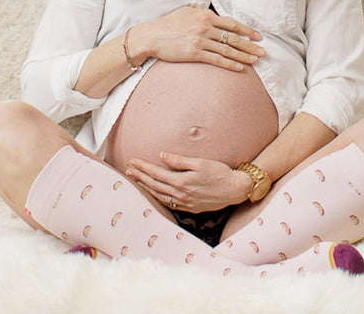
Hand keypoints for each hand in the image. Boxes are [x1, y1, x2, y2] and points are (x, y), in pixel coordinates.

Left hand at [126, 152, 251, 212]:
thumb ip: (179, 160)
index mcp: (182, 182)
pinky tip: (155, 193)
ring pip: (160, 196)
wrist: (235, 189)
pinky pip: (169, 203)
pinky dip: (158, 197)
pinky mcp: (191, 207)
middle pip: (154, 186)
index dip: (143, 167)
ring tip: (137, 181)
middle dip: (140, 177)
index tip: (132, 161)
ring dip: (146, 188)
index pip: (156, 174)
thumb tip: (162, 156)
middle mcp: (181, 195)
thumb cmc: (220, 172)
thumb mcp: (200, 162)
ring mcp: (185, 203)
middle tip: (128, 170)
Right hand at [131, 6, 264, 71]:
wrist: (151, 36)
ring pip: (227, 49)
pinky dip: (229, 64)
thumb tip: (216, 17)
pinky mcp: (194, 53)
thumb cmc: (168, 24)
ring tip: (255, 61)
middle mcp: (205, 27)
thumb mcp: (187, 12)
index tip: (258, 37)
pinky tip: (239, 68)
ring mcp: (200, 40)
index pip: (232, 23)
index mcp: (205, 15)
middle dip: (250, 45)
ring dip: (243, 56)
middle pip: (233, 37)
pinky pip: (216, 59)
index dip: (247, 30)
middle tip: (263, 52)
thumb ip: (203, 15)